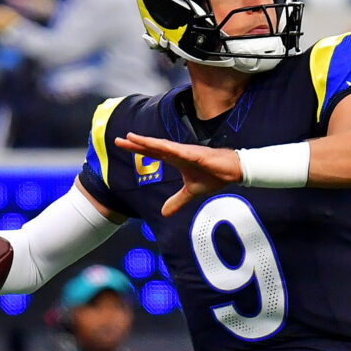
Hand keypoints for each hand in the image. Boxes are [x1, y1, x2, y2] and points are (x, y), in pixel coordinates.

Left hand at [114, 132, 241, 216]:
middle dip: (135, 143)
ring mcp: (186, 152)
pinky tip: (159, 145)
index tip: (122, 144)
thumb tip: (163, 213)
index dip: (137, 148)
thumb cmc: (213, 176)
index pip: (152, 152)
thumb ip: (176, 201)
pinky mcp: (196, 154)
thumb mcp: (190, 192)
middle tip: (118, 139)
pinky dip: (169, 148)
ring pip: (162, 145)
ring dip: (147, 141)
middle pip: (153, 146)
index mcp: (175, 158)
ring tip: (132, 138)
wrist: (232, 171)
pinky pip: (181, 151)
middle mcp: (178, 152)